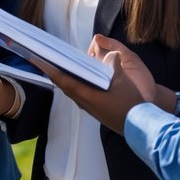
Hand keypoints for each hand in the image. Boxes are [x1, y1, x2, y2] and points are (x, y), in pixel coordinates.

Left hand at [32, 34, 156, 133]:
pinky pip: (80, 97)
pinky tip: (79, 81)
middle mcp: (86, 103)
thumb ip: (115, 65)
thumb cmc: (131, 104)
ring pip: (72, 93)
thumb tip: (112, 54)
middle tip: (45, 62)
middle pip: (65, 87)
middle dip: (54, 74)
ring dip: (64, 81)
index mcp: (88, 96)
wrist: (140, 126)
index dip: (51, 71)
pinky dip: (74, 87)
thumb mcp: (124, 81)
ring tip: (58, 69)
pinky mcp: (96, 112)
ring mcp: (90, 109)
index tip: (39, 62)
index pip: (64, 81)